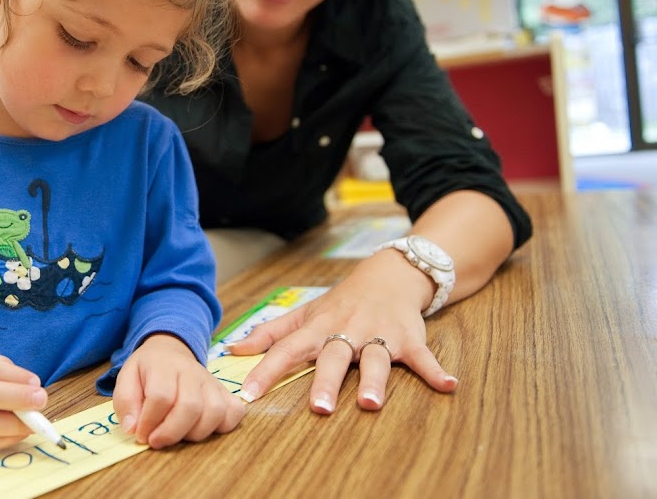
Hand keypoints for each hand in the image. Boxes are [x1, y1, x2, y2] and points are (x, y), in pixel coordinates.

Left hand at [112, 333, 244, 448]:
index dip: (149, 422)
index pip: (161, 396)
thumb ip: (125, 402)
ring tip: (178, 435)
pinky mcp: (226, 392)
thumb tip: (133, 429)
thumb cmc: (147, 371)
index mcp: (164, 366)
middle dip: (171, 432)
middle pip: (190, 406)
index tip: (140, 434)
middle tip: (156, 441)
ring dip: (194, 433)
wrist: (170, 351)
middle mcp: (192, 372)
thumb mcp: (126, 378)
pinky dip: (223, 427)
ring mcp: (212, 382)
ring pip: (215, 412)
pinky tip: (203, 428)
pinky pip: (235, 413)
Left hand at [228, 251, 457, 412]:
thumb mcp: (305, 314)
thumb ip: (271, 333)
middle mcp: (348, 330)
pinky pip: (424, 357)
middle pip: (335, 357)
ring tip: (372, 404)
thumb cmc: (341, 302)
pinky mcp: (410, 338)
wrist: (389, 274)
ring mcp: (380, 334)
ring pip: (376, 358)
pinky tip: (448, 386)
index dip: (268, 370)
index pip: (288, 348)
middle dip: (328, 382)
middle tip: (320, 408)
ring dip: (376, 380)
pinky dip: (436, 371)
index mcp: (319, 327)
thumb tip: (233, 349)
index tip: (250, 393)